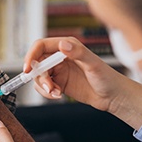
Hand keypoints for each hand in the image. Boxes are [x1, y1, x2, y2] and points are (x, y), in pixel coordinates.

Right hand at [24, 37, 141, 128]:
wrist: (113, 97)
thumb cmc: (107, 78)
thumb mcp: (93, 64)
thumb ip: (77, 53)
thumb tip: (62, 44)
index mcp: (66, 46)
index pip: (41, 46)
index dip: (31, 55)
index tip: (28, 69)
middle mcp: (60, 56)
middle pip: (37, 63)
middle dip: (39, 76)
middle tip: (48, 87)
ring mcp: (58, 70)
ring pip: (38, 76)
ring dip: (43, 86)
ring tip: (56, 93)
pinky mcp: (58, 83)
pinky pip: (43, 86)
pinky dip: (46, 92)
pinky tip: (58, 95)